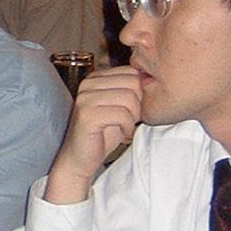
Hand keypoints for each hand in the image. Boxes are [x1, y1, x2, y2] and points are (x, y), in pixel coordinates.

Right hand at [44, 65, 143, 203]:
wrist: (81, 158)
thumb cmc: (102, 133)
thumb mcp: (118, 106)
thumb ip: (129, 90)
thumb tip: (150, 80)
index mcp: (95, 78)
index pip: (132, 72)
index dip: (139, 92)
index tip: (130, 109)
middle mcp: (88, 84)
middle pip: (133, 83)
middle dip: (137, 104)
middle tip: (128, 119)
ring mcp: (86, 98)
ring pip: (130, 98)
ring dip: (133, 117)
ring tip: (123, 125)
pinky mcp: (87, 115)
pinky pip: (122, 115)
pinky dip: (127, 127)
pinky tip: (120, 132)